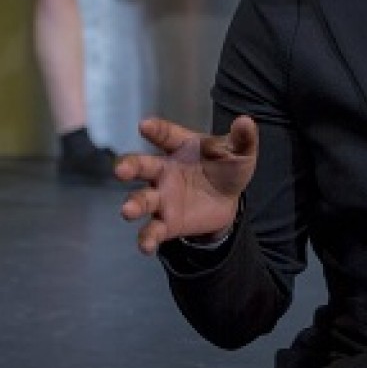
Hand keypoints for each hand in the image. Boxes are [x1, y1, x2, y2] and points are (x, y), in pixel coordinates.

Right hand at [116, 115, 257, 254]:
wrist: (228, 200)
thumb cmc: (226, 167)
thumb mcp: (240, 152)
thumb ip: (243, 138)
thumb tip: (246, 121)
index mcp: (181, 148)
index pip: (165, 135)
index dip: (155, 129)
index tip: (144, 126)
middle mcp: (164, 171)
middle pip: (142, 166)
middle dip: (129, 166)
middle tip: (120, 169)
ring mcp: (162, 197)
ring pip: (142, 200)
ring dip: (134, 204)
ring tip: (128, 210)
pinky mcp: (167, 223)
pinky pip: (153, 231)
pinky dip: (147, 238)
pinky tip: (146, 246)